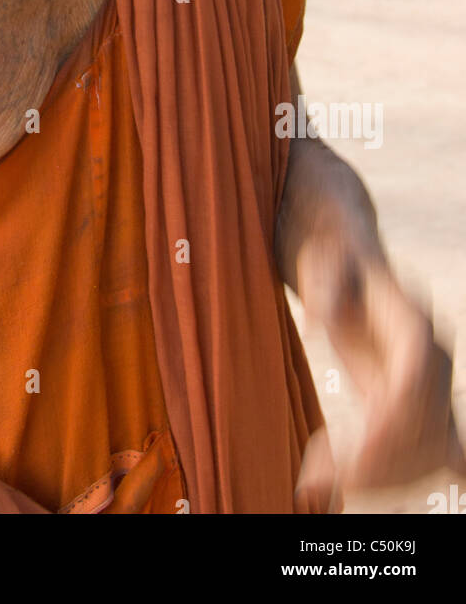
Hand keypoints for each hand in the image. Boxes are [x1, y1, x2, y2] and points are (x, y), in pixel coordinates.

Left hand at [294, 232, 465, 507]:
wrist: (351, 265)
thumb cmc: (333, 265)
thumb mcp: (321, 264)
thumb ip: (321, 286)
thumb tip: (315, 323)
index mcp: (413, 324)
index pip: (414, 384)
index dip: (391, 423)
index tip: (351, 455)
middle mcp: (435, 358)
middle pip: (424, 427)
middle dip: (378, 462)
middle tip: (317, 479)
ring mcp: (436, 386)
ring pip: (431, 451)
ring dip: (380, 476)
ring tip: (316, 479)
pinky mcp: (426, 407)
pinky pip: (433, 456)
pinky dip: (397, 476)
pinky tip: (351, 486)